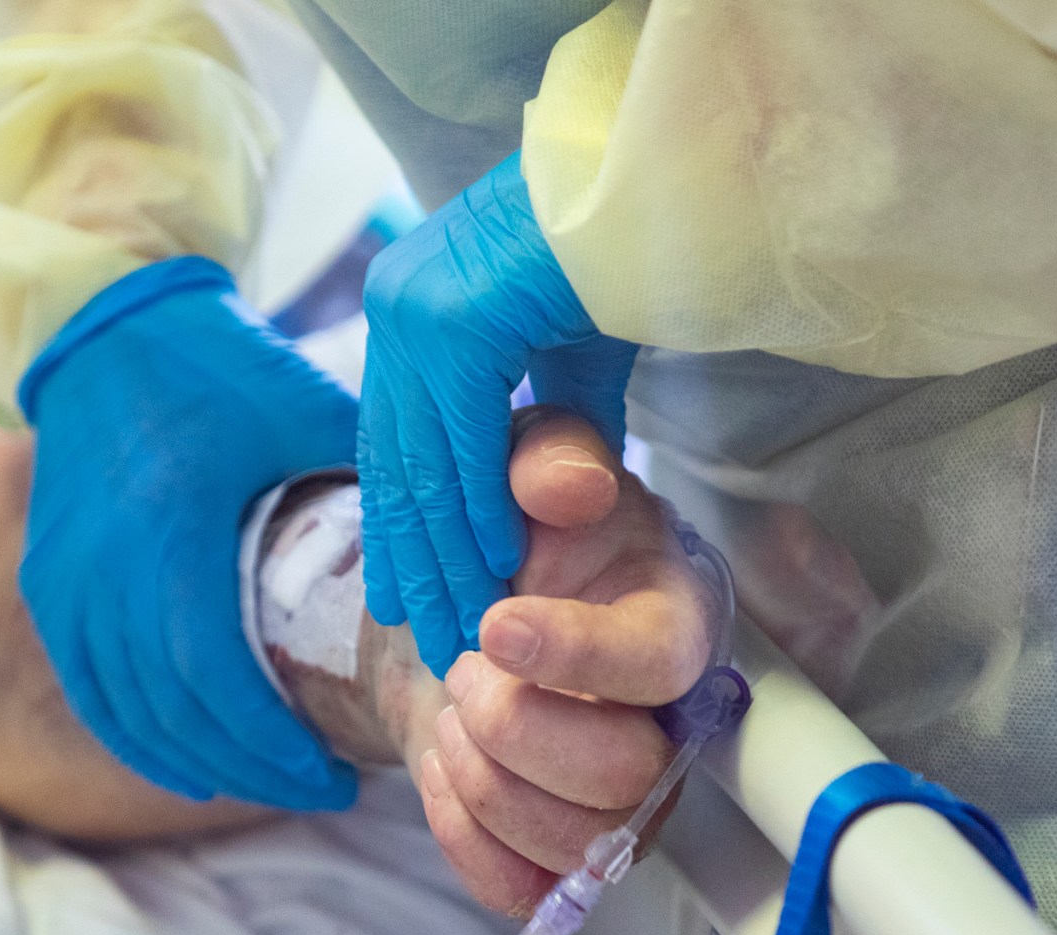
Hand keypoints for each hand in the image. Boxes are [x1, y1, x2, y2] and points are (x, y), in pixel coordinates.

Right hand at [19, 257, 358, 809]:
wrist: (102, 322)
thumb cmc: (217, 363)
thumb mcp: (304, 409)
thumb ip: (374, 479)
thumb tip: (460, 544)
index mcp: (172, 536)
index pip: (216, 680)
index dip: (275, 746)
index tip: (338, 778)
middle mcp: (104, 573)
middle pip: (176, 715)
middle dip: (253, 769)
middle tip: (323, 790)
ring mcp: (62, 584)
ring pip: (130, 714)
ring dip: (202, 764)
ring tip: (271, 781)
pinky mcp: (46, 584)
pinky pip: (90, 691)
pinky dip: (141, 739)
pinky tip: (191, 769)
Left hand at [359, 153, 639, 676]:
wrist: (660, 174)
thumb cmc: (628, 247)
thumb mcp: (575, 345)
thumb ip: (554, 416)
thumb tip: (553, 487)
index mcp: (411, 306)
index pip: (396, 440)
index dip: (404, 528)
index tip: (410, 598)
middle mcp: (399, 305)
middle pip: (398, 461)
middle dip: (417, 559)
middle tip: (434, 639)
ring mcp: (418, 309)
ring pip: (425, 462)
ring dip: (448, 554)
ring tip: (466, 625)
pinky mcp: (456, 319)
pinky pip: (463, 441)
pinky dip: (480, 508)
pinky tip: (498, 567)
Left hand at [401, 410, 716, 915]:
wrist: (462, 605)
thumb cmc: (521, 535)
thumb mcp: (531, 466)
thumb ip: (552, 459)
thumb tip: (565, 486)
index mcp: (676, 623)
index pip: (660, 665)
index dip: (578, 655)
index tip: (496, 626)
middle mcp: (664, 727)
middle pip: (624, 779)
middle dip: (516, 728)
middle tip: (463, 666)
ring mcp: (618, 803)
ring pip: (576, 843)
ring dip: (484, 780)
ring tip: (454, 712)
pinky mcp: (559, 851)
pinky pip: (522, 887)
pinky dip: (461, 834)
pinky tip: (444, 767)